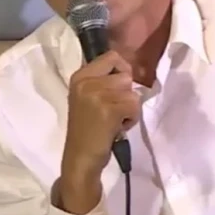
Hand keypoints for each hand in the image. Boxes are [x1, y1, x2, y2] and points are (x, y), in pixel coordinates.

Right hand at [61, 51, 139, 179]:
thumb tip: (128, 70)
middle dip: (126, 94)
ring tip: (115, 120)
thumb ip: (103, 81)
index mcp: (80, 76)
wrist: (80, 158)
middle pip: (125, 75)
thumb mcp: (87, 97)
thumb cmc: (87, 130)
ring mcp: (97, 95)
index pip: (112, 56)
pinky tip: (118, 127)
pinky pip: (134, 106)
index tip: (119, 88)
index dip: (123, 70)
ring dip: (130, 108)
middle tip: (113, 110)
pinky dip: (131, 119)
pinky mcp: (109, 109)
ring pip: (132, 91)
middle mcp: (86, 82)